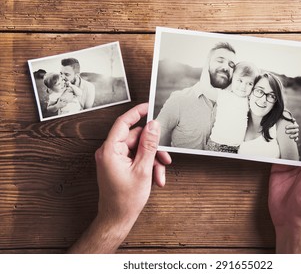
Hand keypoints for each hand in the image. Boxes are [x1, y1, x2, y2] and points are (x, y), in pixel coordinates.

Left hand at [68, 103, 171, 252]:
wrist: (117, 218)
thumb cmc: (125, 200)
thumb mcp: (143, 170)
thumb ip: (149, 145)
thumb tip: (153, 126)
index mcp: (110, 150)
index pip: (123, 123)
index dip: (137, 113)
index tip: (149, 107)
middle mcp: (109, 152)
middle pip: (135, 138)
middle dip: (153, 149)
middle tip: (165, 157)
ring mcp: (114, 159)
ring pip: (138, 149)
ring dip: (152, 160)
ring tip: (160, 174)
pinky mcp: (118, 165)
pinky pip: (135, 158)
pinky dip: (147, 166)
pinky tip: (155, 178)